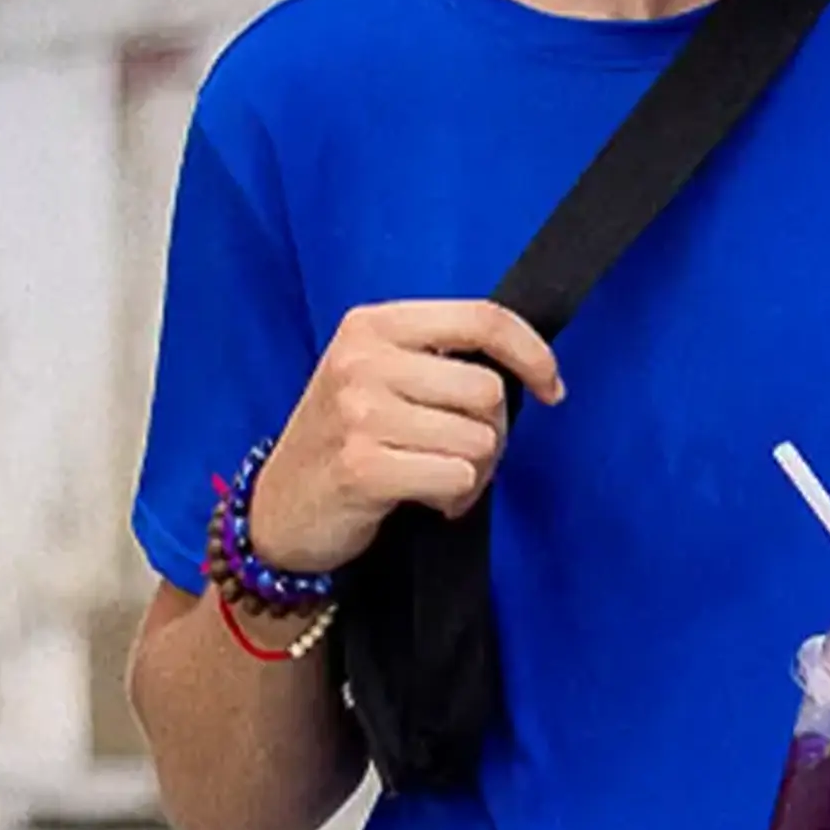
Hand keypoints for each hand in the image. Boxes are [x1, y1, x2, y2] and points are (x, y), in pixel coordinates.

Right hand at [250, 300, 564, 574]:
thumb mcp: (379, 376)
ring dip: (472, 472)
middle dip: (492, 433)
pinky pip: (457, 478)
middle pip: (489, 391)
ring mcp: (359, 412)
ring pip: (479, 440)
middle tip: (456, 453)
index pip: (482, 318)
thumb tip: (530, 371)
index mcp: (373, 325)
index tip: (552, 388)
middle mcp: (363, 360)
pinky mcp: (362, 466)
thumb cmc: (344, 441)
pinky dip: (453, 498)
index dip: (533, 354)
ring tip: (432, 477)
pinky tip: (421, 498)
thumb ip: (439, 360)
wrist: (277, 511)